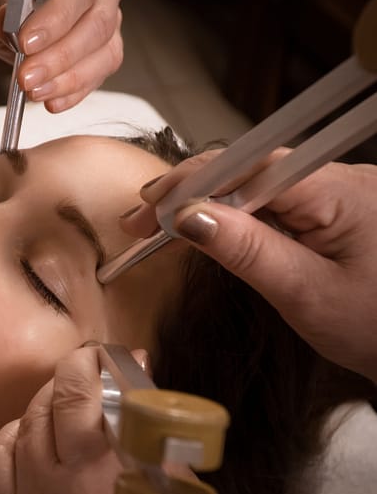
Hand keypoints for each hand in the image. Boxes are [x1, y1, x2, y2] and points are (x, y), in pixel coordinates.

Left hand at [0, 0, 127, 111]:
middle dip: (58, 57)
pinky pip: (98, 75)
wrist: (8, 10)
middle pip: (96, 24)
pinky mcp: (105, 52)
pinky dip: (73, 92)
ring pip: (103, 53)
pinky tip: (52, 100)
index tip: (26, 42)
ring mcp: (109, 21)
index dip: (57, 17)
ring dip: (66, 79)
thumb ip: (3, 4)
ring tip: (34, 90)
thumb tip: (10, 23)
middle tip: (26, 76)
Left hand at [0, 345, 263, 493]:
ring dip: (25, 426)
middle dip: (61, 388)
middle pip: (37, 416)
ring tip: (52, 426)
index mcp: (98, 482)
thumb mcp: (184, 493)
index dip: (85, 365)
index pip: (74, 398)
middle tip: (84, 385)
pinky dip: (1, 473)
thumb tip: (135, 379)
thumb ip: (151, 432)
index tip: (98, 356)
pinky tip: (26, 471)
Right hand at [123, 153, 376, 382]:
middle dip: (189, 191)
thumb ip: (248, 250)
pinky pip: (270, 198)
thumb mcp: (304, 294)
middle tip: (141, 222)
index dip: (191, 183)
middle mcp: (338, 178)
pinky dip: (230, 212)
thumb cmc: (376, 327)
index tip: (150, 209)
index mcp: (339, 191)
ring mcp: (333, 190)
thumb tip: (190, 217)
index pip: (249, 166)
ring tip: (161, 224)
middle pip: (246, 167)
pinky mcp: (327, 207)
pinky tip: (203, 225)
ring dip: (204, 201)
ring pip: (253, 182)